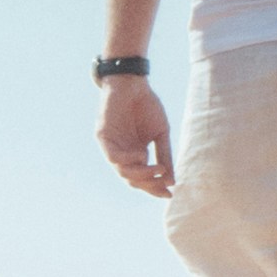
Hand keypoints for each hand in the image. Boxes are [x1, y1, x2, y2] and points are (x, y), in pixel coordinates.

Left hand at [96, 77, 176, 197]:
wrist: (132, 82)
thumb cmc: (146, 105)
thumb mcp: (161, 133)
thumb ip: (164, 155)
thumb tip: (172, 180)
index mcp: (135, 154)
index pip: (142, 179)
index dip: (155, 188)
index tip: (170, 193)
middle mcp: (122, 153)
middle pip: (132, 179)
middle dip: (149, 185)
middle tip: (164, 185)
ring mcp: (112, 146)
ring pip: (122, 172)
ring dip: (141, 174)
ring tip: (157, 168)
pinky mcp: (103, 136)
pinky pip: (113, 156)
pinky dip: (127, 160)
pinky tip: (141, 154)